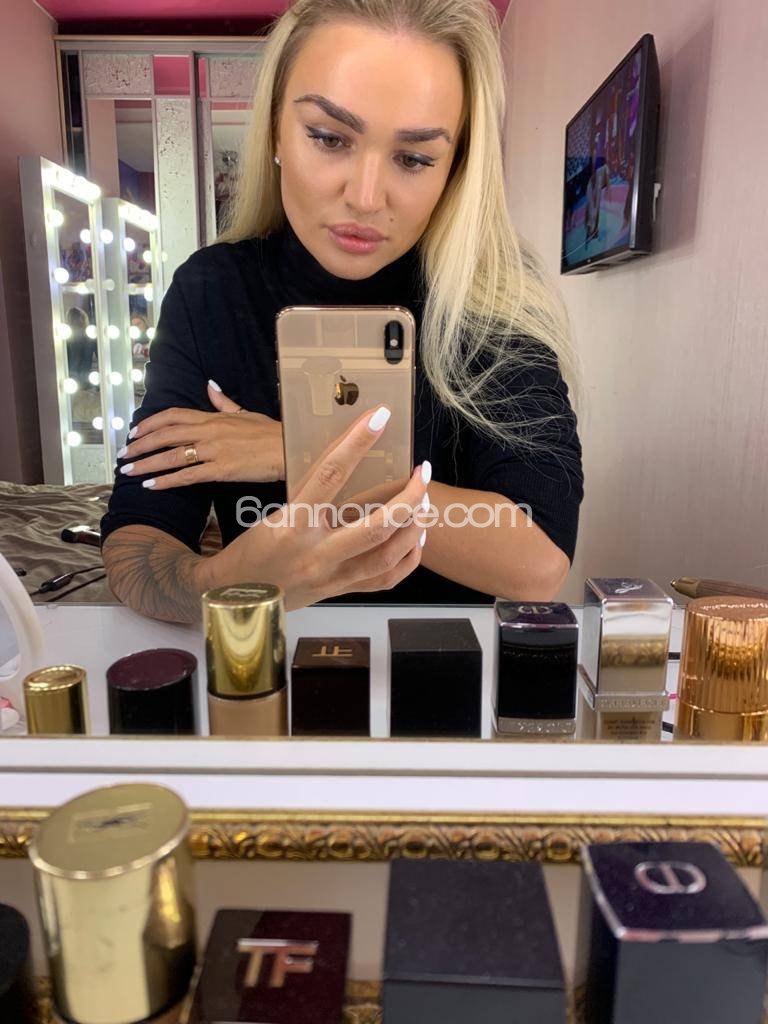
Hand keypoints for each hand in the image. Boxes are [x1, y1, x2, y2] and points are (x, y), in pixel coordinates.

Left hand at [118, 380, 283, 487]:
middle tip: (123, 455)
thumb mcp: (245, 413)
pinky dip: (167, 481)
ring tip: (129, 472)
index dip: (150, 423)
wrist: (288, 448)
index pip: (173, 416)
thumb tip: (209, 386)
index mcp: (213, 418)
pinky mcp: (221, 470)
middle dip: (140, 445)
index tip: (135, 432)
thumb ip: (223, 402)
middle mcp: (209, 432)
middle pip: (166, 435)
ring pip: (172, 456)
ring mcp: (214, 451)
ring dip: (146, 464)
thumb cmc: (270, 432)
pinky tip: (151, 486)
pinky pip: (188, 476)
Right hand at [206, 404, 430, 609]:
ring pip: (387, 555)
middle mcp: (315, 552)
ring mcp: (331, 576)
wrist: (239, 597)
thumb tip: (348, 461)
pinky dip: (408, 559)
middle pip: (376, 525)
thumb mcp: (276, 515)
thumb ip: (312, 496)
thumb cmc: (255, 549)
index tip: (380, 417)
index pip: (330, 475)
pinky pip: (385, 580)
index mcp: (293, 523)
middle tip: (423, 473)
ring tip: (426, 504)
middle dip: (408, 497)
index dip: (357, 443)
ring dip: (414, 528)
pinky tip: (416, 540)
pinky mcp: (340, 592)